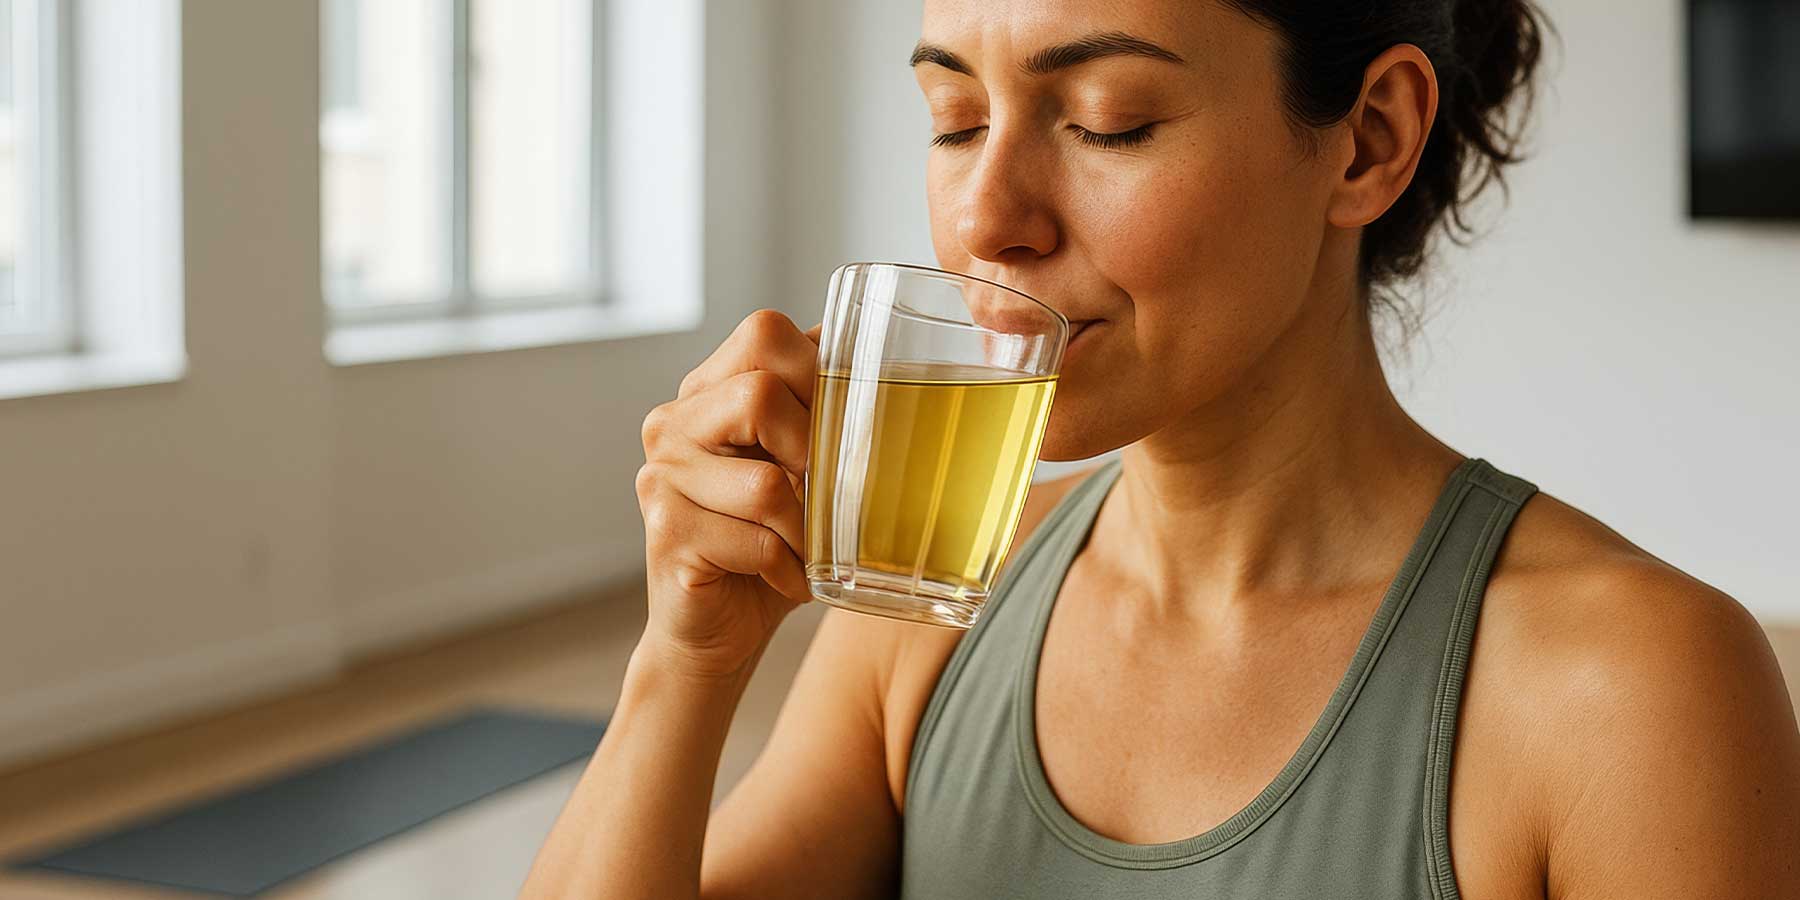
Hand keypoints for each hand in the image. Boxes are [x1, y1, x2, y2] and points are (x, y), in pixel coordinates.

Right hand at [635, 309, 823, 679]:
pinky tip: (787, 579)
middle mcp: (671, 424)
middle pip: (760, 394)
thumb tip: (888, 360)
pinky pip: (757, 542)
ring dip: (808, 529)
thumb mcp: (800, 467)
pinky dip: (790, 569)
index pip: (764, 333)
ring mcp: (660, 478)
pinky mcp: (666, 533)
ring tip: (809, 549)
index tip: (836, 424)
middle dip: (813, 450)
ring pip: (766, 484)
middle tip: (821, 491)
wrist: (718, 630)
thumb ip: (820, 409)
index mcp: (706, 392)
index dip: (817, 372)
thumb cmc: (769, 543)